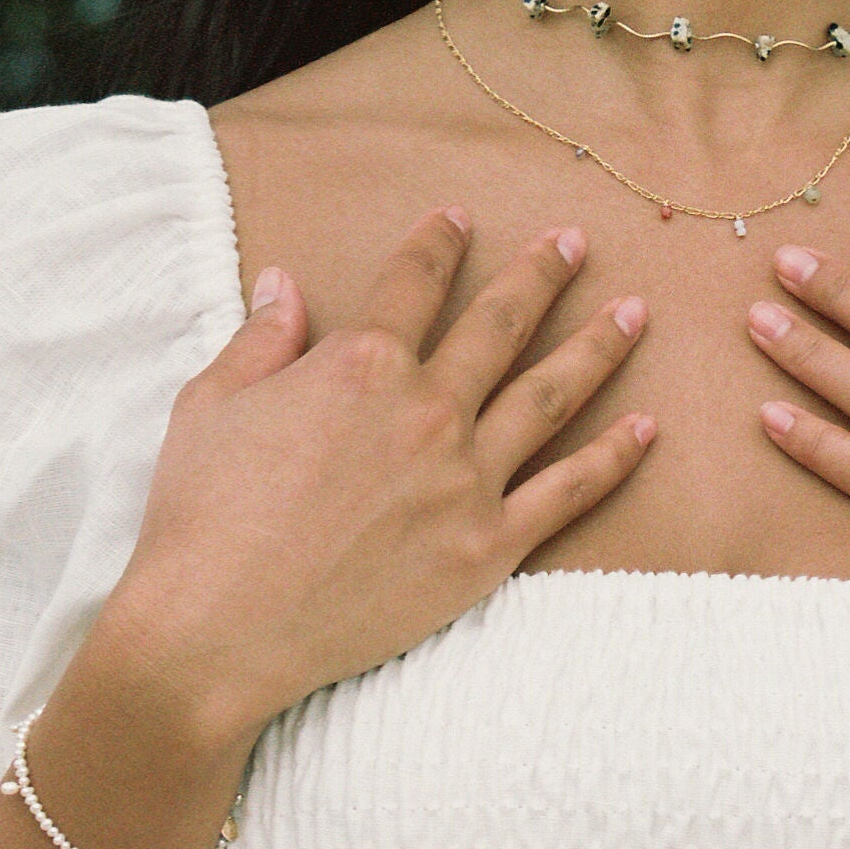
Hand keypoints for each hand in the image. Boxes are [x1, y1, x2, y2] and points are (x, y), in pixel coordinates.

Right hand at [98, 207, 652, 746]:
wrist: (219, 629)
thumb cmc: (202, 518)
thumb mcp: (212, 406)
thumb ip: (261, 339)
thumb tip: (282, 283)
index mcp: (360, 366)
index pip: (413, 284)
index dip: (438, 244)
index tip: (460, 219)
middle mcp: (426, 411)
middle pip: (501, 325)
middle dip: (541, 275)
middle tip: (576, 241)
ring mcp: (466, 480)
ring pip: (550, 397)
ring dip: (598, 349)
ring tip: (636, 314)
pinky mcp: (488, 547)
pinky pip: (568, 493)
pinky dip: (614, 458)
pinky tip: (647, 428)